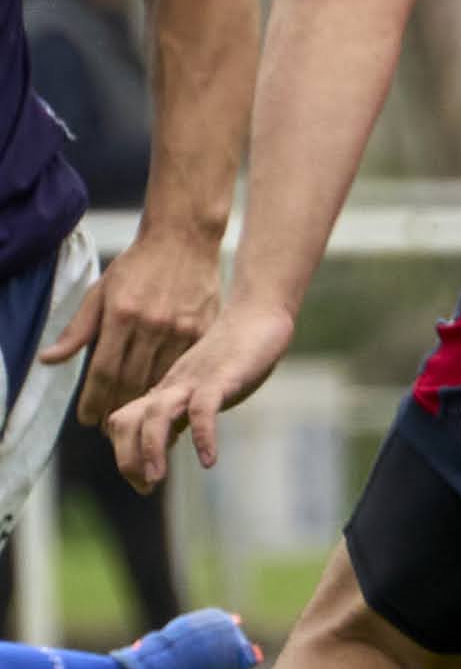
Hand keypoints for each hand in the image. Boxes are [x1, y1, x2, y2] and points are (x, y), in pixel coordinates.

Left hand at [51, 225, 222, 432]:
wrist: (184, 239)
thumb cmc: (138, 264)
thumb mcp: (101, 291)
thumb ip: (78, 329)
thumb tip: (50, 360)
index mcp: (121, 315)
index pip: (102, 370)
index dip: (92, 400)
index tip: (87, 419)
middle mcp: (151, 324)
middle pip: (129, 380)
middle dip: (115, 409)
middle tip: (107, 430)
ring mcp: (180, 327)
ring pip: (158, 377)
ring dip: (142, 403)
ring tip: (131, 420)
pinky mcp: (203, 327)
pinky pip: (184, 365)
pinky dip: (170, 385)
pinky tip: (161, 398)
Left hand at [108, 296, 295, 490]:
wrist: (260, 314)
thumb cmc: (236, 352)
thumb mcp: (202, 385)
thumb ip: (185, 408)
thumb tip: (172, 437)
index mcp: (166, 390)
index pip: (124, 422)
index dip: (125, 454)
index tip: (142, 483)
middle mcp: (172, 386)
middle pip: (127, 420)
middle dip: (127, 457)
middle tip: (145, 486)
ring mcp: (195, 381)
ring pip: (155, 415)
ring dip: (151, 450)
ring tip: (157, 479)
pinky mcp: (222, 377)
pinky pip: (203, 409)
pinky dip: (202, 436)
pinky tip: (209, 460)